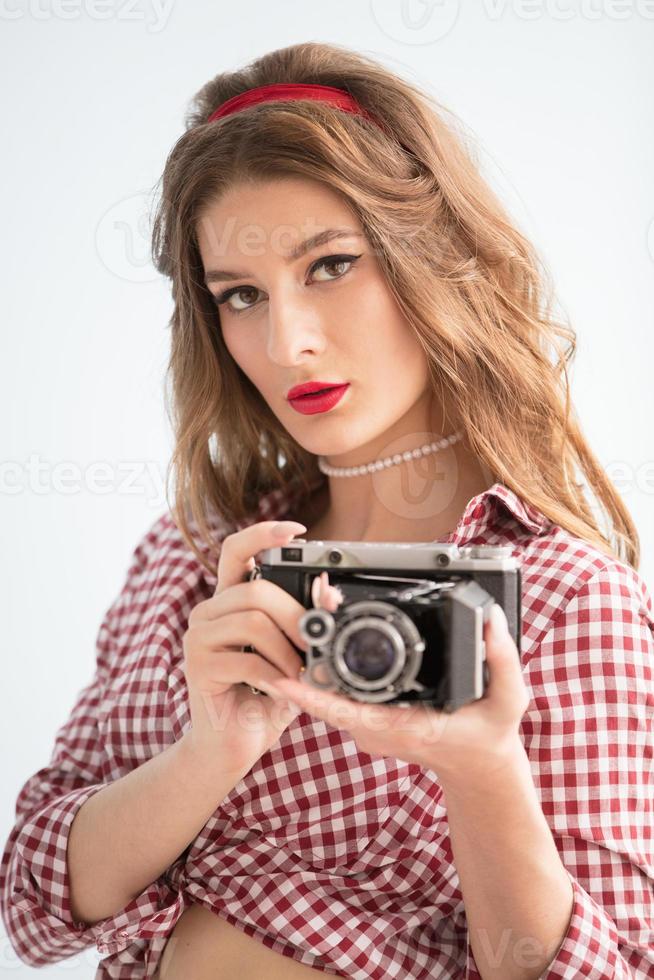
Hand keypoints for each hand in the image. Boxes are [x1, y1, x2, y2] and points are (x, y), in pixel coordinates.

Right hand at [182, 519, 309, 773]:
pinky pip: (247, 660)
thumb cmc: (266, 698)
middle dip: (297, 617)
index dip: (263, 534)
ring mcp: (197, 637)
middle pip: (256, 590)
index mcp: (230, 601)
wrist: (234, 746)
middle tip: (315, 645)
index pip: (237, 550)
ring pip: (253, 622)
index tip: (295, 530)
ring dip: (288, 652)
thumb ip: (310, 624)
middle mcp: (208, 612)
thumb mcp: (295, 656)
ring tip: (298, 675)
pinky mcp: (197, 667)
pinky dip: (275, 677)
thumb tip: (329, 592)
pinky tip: (281, 692)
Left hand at [254, 573, 530, 782]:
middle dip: (310, 660)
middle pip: (330, 697)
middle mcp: (378, 729)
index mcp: (404, 727)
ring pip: (330, 695)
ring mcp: (370, 726)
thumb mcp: (508, 701)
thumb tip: (491, 621)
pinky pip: (338, 696)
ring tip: (311, 613)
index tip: (286, 678)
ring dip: (317, 660)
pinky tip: (321, 638)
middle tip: (301, 616)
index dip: (315, 696)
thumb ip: (503, 662)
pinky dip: (326, 670)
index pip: (350, 712)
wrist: (479, 766)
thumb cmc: (488, 736)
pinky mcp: (369, 718)